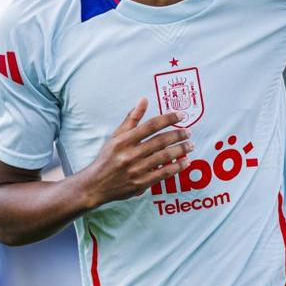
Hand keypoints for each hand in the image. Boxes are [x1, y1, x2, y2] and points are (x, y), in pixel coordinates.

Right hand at [75, 99, 193, 207]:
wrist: (95, 185)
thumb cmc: (107, 158)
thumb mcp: (115, 136)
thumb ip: (131, 119)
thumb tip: (144, 100)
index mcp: (123, 140)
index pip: (151, 125)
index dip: (168, 119)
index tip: (181, 115)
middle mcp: (129, 154)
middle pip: (160, 141)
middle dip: (178, 135)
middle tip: (189, 132)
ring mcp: (136, 170)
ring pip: (164, 157)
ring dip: (180, 150)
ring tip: (190, 145)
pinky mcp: (140, 183)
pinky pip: (163, 174)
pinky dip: (176, 167)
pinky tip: (185, 162)